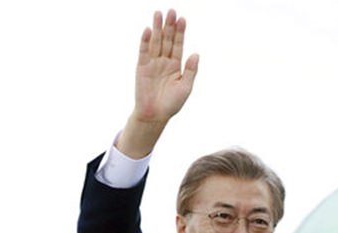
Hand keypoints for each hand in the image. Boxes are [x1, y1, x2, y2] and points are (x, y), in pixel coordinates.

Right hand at [118, 9, 198, 157]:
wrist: (155, 115)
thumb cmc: (172, 104)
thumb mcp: (185, 87)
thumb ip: (191, 71)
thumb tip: (196, 53)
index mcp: (176, 66)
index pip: (178, 45)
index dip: (180, 32)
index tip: (182, 19)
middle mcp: (164, 61)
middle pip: (166, 40)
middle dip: (169, 26)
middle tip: (171, 11)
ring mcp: (152, 63)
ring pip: (155, 42)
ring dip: (156, 28)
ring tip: (158, 14)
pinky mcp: (141, 68)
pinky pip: (143, 52)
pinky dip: (144, 41)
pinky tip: (147, 30)